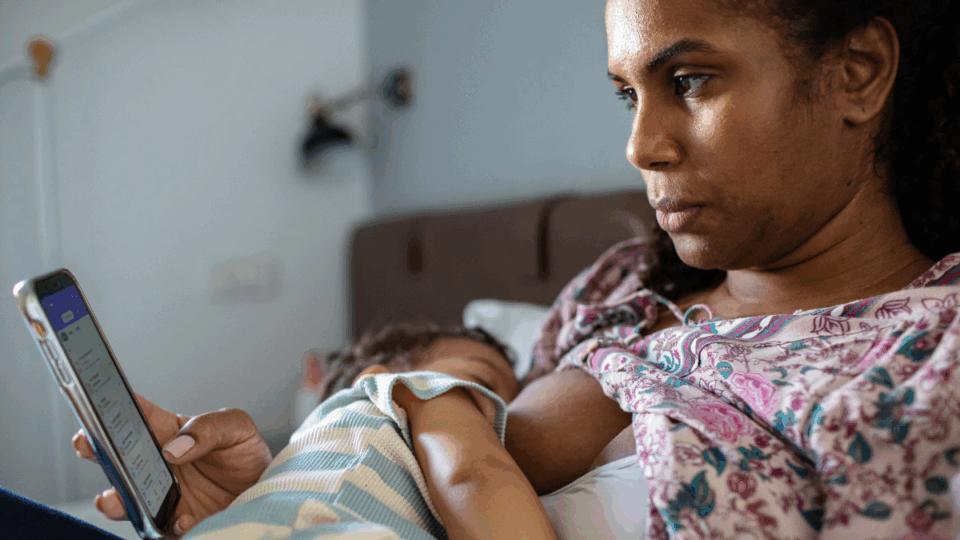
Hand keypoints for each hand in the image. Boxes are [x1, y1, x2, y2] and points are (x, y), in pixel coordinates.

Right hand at [72, 395, 271, 535]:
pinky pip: (160, 528)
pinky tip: (182, 518)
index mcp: (171, 433)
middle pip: (119, 458)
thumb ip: (207, 428)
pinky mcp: (175, 524)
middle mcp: (159, 465)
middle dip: (96, 451)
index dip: (115, 407)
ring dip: (117, 500)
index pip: (139, 416)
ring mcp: (163, 495)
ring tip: (114, 500)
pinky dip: (165, 526)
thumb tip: (173, 447)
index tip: (98, 404)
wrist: (268, 494)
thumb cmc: (247, 455)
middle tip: (87, 445)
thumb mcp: (237, 428)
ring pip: (127, 499)